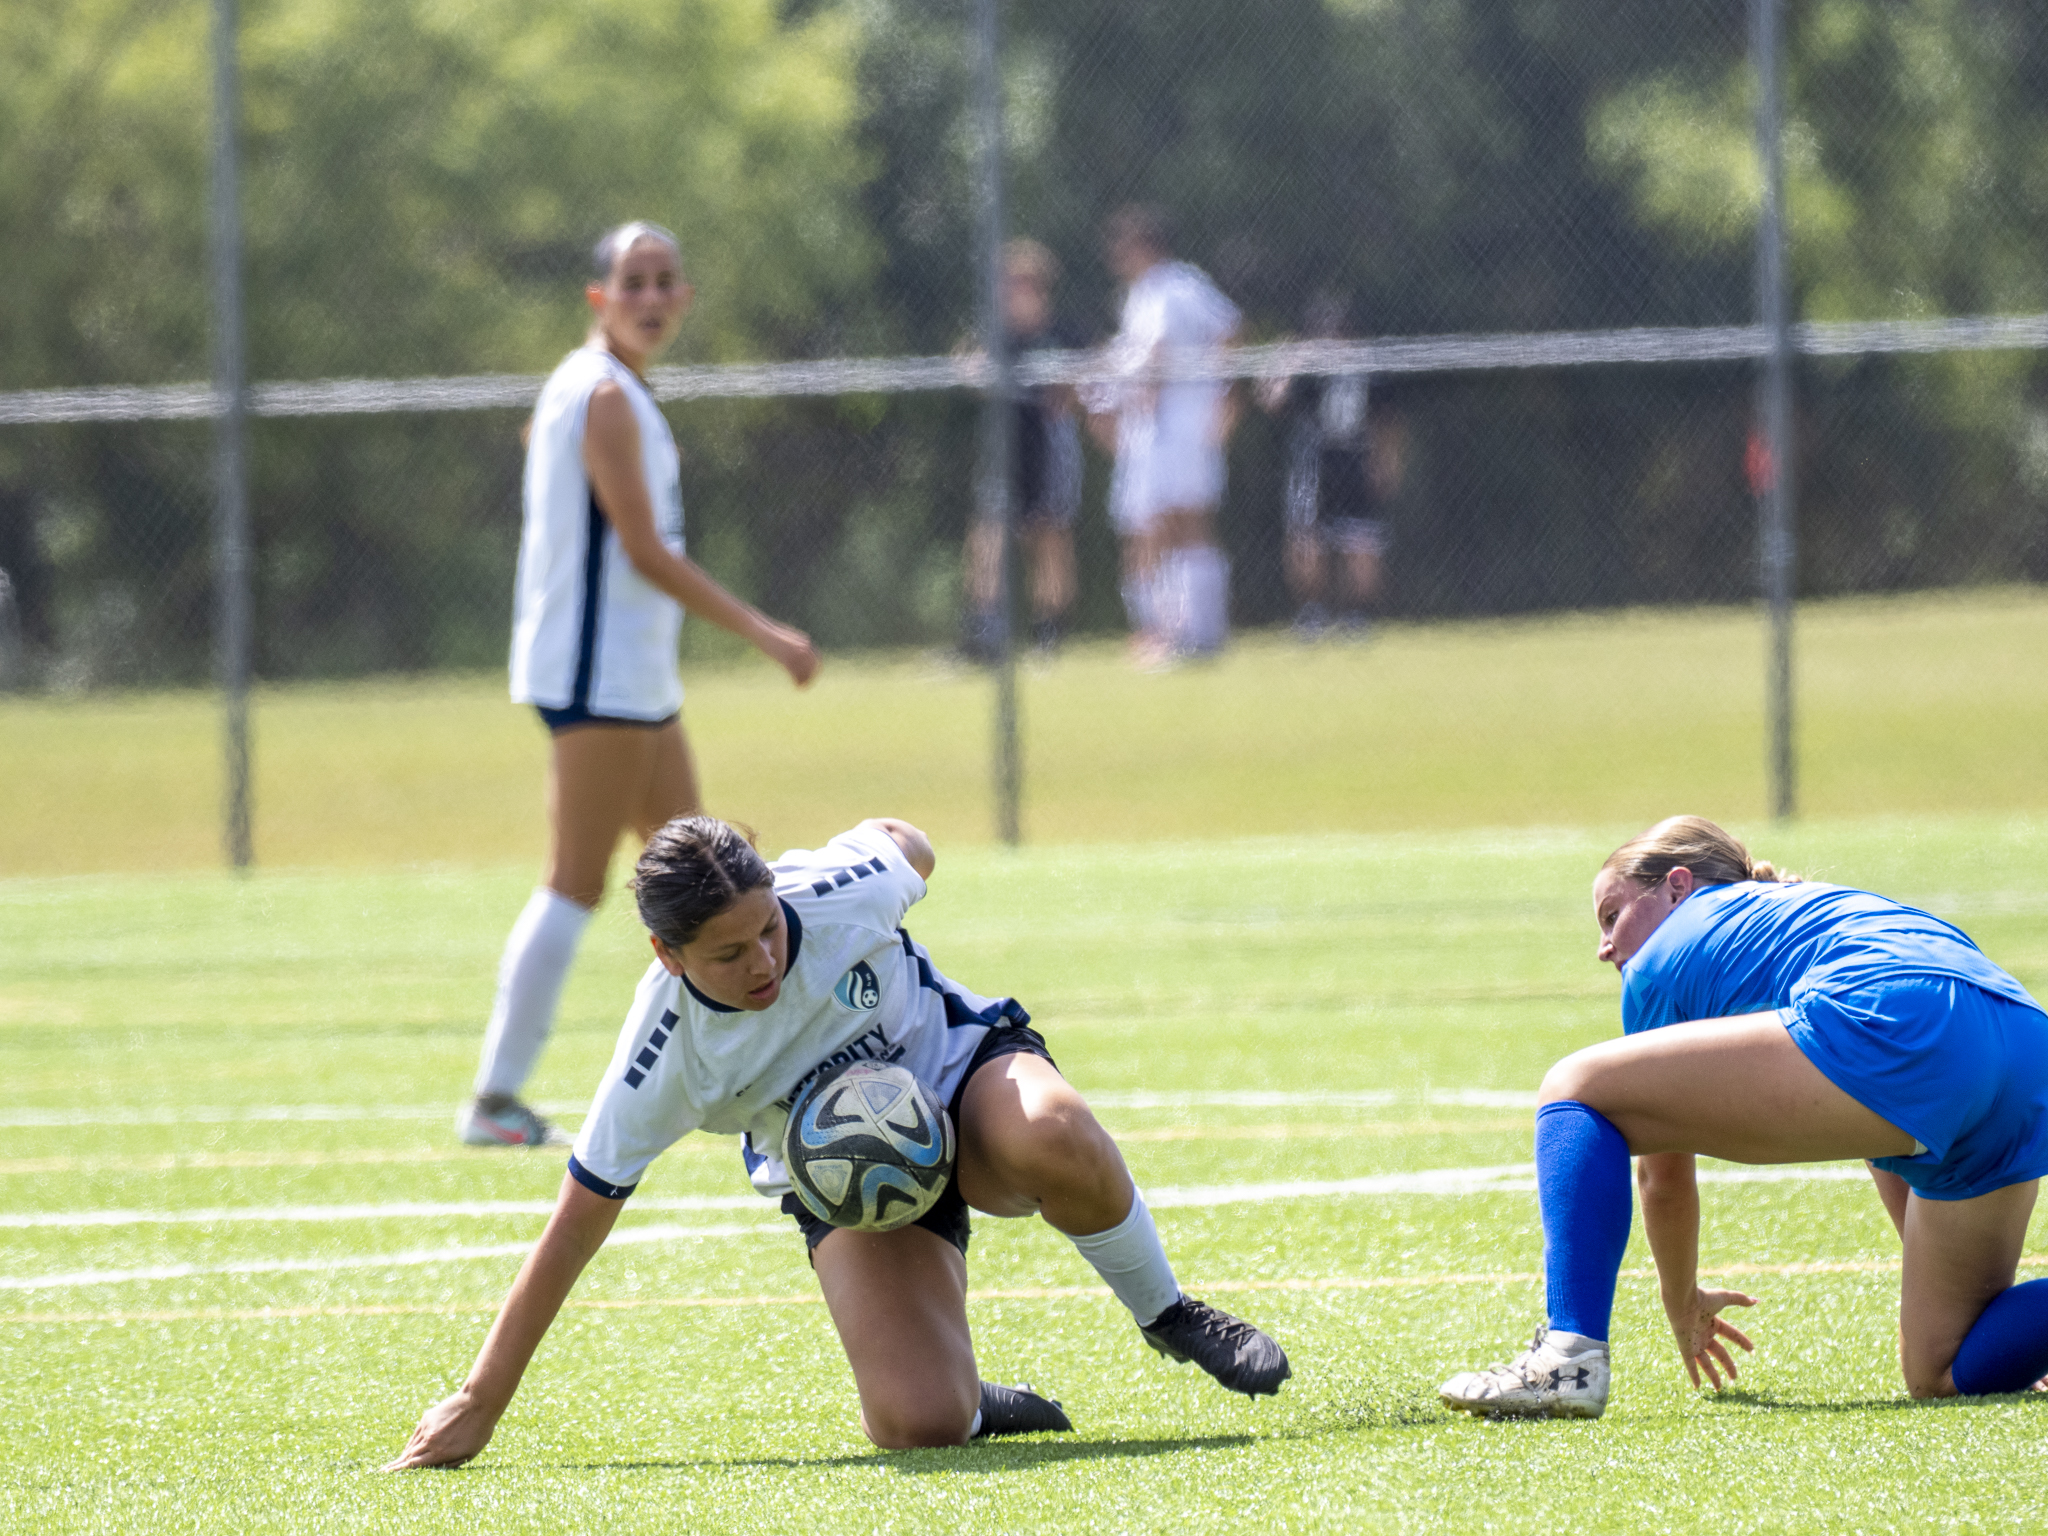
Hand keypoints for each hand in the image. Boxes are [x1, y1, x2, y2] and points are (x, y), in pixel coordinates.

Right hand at [383, 1390, 499, 1470]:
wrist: (479, 1401)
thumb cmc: (480, 1429)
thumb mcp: (470, 1453)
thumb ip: (452, 1464)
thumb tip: (435, 1470)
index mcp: (440, 1453)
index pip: (414, 1466)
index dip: (400, 1471)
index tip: (387, 1476)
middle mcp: (430, 1442)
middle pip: (408, 1457)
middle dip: (395, 1466)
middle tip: (383, 1473)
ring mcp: (427, 1428)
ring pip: (412, 1446)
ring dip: (402, 1456)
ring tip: (392, 1465)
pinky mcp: (428, 1418)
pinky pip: (417, 1435)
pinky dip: (412, 1443)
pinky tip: (409, 1450)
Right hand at [759, 623, 820, 687]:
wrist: (760, 630)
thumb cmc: (770, 633)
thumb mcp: (785, 637)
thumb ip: (793, 644)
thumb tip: (797, 651)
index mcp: (805, 641)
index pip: (815, 657)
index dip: (815, 668)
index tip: (811, 676)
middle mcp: (803, 647)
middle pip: (813, 665)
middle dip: (811, 676)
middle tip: (807, 684)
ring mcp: (795, 653)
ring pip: (806, 671)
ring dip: (805, 681)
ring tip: (801, 687)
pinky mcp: (786, 659)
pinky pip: (796, 674)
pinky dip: (797, 682)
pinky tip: (795, 687)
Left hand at [1664, 1286, 1756, 1389]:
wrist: (1682, 1301)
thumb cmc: (1702, 1298)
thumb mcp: (1724, 1298)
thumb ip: (1739, 1299)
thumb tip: (1757, 1301)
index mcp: (1713, 1322)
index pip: (1731, 1334)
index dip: (1742, 1341)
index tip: (1752, 1350)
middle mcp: (1703, 1333)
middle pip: (1719, 1353)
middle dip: (1728, 1366)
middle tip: (1735, 1378)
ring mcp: (1694, 1341)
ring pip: (1705, 1363)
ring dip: (1712, 1376)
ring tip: (1719, 1388)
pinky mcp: (1686, 1347)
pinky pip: (1690, 1364)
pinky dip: (1694, 1375)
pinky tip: (1697, 1386)